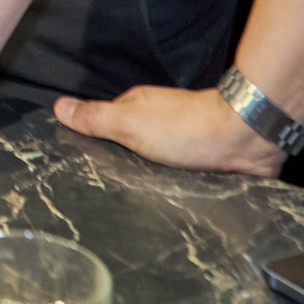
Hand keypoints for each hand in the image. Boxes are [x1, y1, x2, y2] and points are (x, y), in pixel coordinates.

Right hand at [52, 85, 285, 176]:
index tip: (78, 162)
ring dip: (148, 175)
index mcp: (136, 108)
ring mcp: (182, 140)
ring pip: (154, 161)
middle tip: (108, 186)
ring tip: (136, 197)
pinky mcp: (203, 160)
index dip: (91, 142)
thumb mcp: (129, 124)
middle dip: (119, 161)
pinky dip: (172, 182)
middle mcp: (158, 122)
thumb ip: (96, 118)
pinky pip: (178, 174)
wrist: (244, 140)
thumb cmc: (187, 129)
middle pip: (128, 144)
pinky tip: (169, 195)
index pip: (104, 125)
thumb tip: (59, 106)